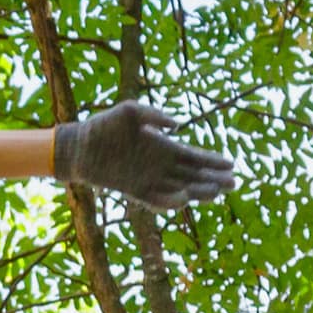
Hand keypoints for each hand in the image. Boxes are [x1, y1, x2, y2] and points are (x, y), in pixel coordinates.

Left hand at [53, 100, 238, 209]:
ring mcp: (148, 180)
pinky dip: (168, 202)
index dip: (213, 161)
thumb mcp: (130, 111)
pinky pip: (155, 201)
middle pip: (193, 176)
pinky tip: (182, 199)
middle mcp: (160, 166)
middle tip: (233, 183)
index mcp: (163, 147)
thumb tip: (176, 124)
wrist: (78, 147)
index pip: (194, 157)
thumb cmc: (104, 126)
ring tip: (216, 192)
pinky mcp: (134, 191)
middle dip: (214, 180)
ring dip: (198, 192)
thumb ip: (154, 114)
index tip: (231, 163)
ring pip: (180, 190)